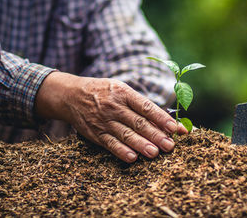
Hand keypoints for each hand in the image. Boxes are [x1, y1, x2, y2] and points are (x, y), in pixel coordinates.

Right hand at [35, 72, 186, 162]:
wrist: (72, 95)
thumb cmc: (105, 92)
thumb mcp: (122, 90)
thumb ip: (142, 104)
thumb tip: (167, 119)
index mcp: (124, 93)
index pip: (146, 106)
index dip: (161, 118)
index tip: (174, 128)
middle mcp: (115, 107)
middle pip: (138, 123)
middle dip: (156, 135)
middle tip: (170, 145)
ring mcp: (104, 121)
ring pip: (126, 135)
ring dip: (141, 145)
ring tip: (155, 153)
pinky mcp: (95, 133)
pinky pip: (110, 144)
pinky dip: (121, 151)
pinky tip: (133, 158)